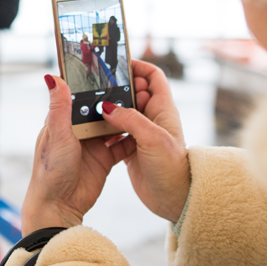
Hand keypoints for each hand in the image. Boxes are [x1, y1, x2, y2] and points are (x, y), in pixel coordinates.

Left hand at [21, 74, 134, 233]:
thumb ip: (59, 107)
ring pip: (114, 124)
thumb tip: (52, 76)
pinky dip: (133, 138)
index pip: (79, 95)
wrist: (59, 205)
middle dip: (115, 98)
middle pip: (101, 108)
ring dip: (126, 116)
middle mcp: (79, 129)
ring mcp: (93, 144)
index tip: (109, 67)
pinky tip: (144, 129)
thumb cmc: (51, 170)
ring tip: (143, 103)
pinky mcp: (105, 159)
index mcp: (64, 119)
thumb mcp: (57, 134)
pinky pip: (122, 144)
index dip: (93, 83)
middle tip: (134, 84)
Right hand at [99, 60, 189, 221]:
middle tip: (97, 83)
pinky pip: (115, 131)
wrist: (175, 200)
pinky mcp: (131, 149)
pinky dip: (105, 127)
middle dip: (118, 86)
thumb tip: (107, 107)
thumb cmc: (172, 168)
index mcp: (163, 110)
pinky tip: (93, 128)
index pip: (153, 77)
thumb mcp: (153, 138)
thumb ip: (130, 119)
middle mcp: (153, 119)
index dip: (138, 67)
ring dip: (109, 107)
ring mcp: (142, 134)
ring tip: (91, 103)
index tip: (118, 65)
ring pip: (123, 112)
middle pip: (134, 92)